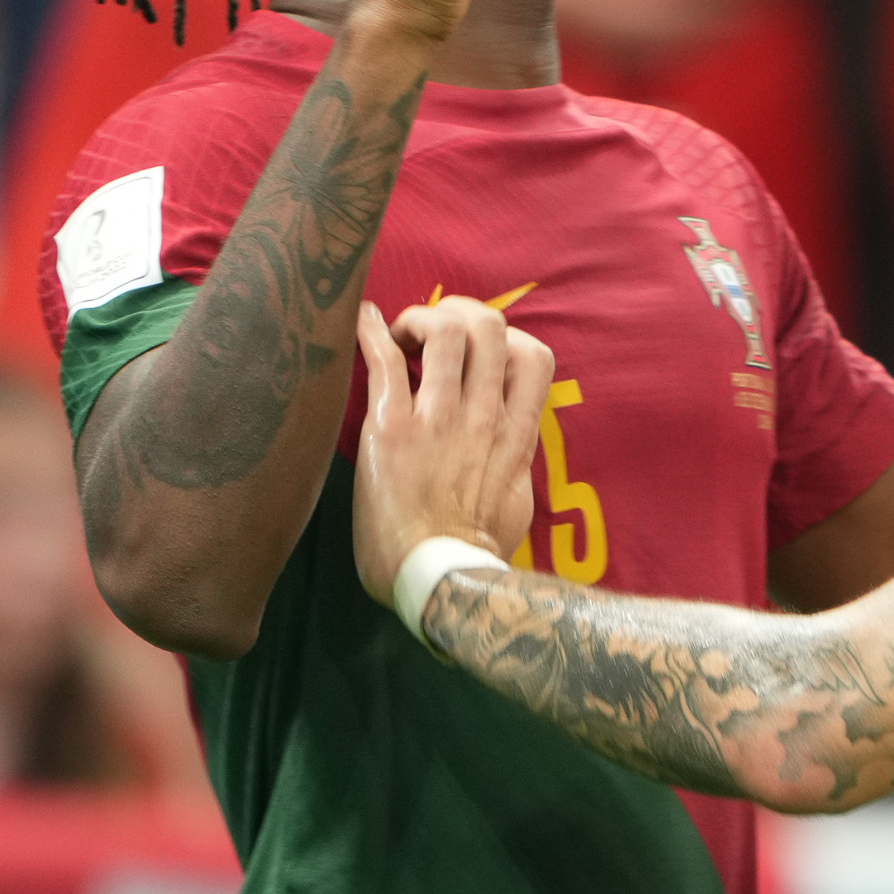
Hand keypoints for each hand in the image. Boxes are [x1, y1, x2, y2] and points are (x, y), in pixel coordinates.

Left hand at [352, 297, 554, 606]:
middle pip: (488, 326)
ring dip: (418, 319)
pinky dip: (369, 329)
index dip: (505, 339)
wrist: (438, 580)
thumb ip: (515, 460)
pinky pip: (383, 359)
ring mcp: (438, 419)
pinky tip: (361, 322)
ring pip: (444, 330)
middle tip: (433, 335)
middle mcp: (482, 416)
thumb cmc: (476, 552)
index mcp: (515, 434)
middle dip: (458, 313)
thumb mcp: (516, 499)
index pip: (533, 356)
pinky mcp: (392, 429)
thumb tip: (510, 445)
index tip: (478, 356)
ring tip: (402, 336)